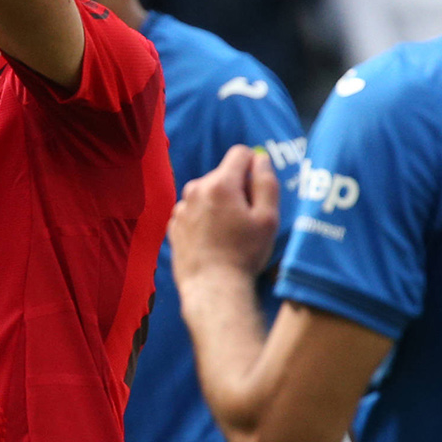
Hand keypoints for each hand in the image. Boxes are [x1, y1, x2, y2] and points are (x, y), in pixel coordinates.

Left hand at [170, 145, 280, 286]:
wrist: (212, 287)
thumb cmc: (244, 254)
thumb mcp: (268, 218)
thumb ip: (266, 182)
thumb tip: (260, 159)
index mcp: (219, 184)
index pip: (240, 153)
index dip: (254, 165)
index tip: (258, 188)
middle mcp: (195, 189)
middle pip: (223, 175)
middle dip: (237, 189)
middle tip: (246, 219)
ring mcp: (181, 208)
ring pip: (207, 194)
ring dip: (219, 205)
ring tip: (228, 233)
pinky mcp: (174, 225)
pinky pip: (194, 211)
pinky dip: (204, 219)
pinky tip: (213, 241)